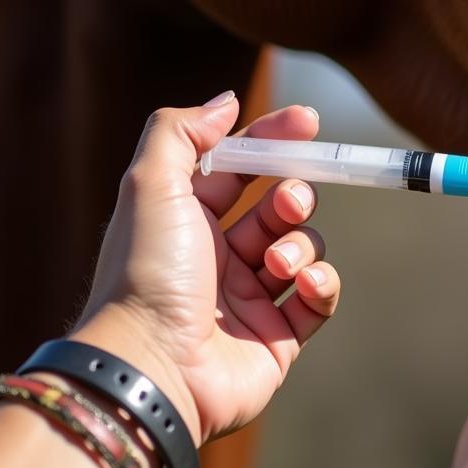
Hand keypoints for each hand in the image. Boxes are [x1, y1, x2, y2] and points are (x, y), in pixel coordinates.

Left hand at [69, 94, 339, 446]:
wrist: (152, 365)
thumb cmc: (146, 272)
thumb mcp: (151, 184)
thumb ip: (181, 131)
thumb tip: (227, 102)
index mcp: (190, 221)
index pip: (243, 168)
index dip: (275, 140)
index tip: (309, 121)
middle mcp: (221, 257)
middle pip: (280, 207)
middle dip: (294, 195)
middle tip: (287, 201)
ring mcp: (252, 299)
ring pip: (304, 249)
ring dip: (301, 244)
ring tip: (276, 262)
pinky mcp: (278, 338)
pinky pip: (319, 298)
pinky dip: (321, 284)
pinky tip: (305, 283)